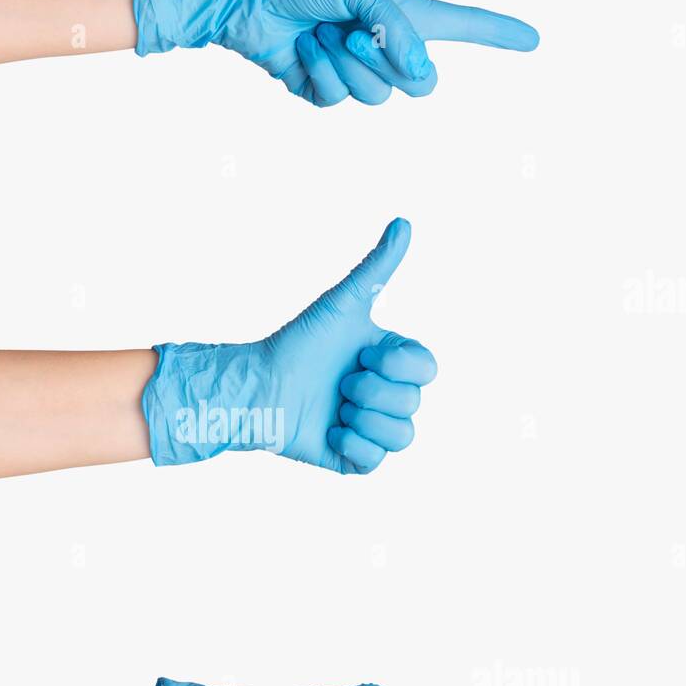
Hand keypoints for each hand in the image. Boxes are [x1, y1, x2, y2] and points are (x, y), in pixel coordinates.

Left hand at [133, 0, 538, 105]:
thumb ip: (397, 28)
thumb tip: (421, 74)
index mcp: (402, 12)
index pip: (462, 26)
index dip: (497, 34)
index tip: (532, 40)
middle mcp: (383, 44)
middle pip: (421, 86)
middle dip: (389, 62)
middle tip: (353, 30)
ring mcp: (354, 70)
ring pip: (376, 98)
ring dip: (347, 65)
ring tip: (322, 33)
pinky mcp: (321, 89)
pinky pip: (337, 101)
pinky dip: (320, 73)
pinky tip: (302, 47)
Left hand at [260, 216, 435, 472]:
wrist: (258, 387)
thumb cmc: (298, 343)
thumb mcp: (342, 304)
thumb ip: (377, 267)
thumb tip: (404, 223)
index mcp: (393, 363)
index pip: (427, 370)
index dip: (395, 363)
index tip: (361, 352)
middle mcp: (388, 397)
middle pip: (412, 403)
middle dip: (371, 389)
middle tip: (340, 380)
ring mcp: (372, 430)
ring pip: (402, 437)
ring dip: (364, 418)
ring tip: (335, 406)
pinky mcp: (353, 459)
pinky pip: (375, 463)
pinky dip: (352, 445)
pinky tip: (329, 429)